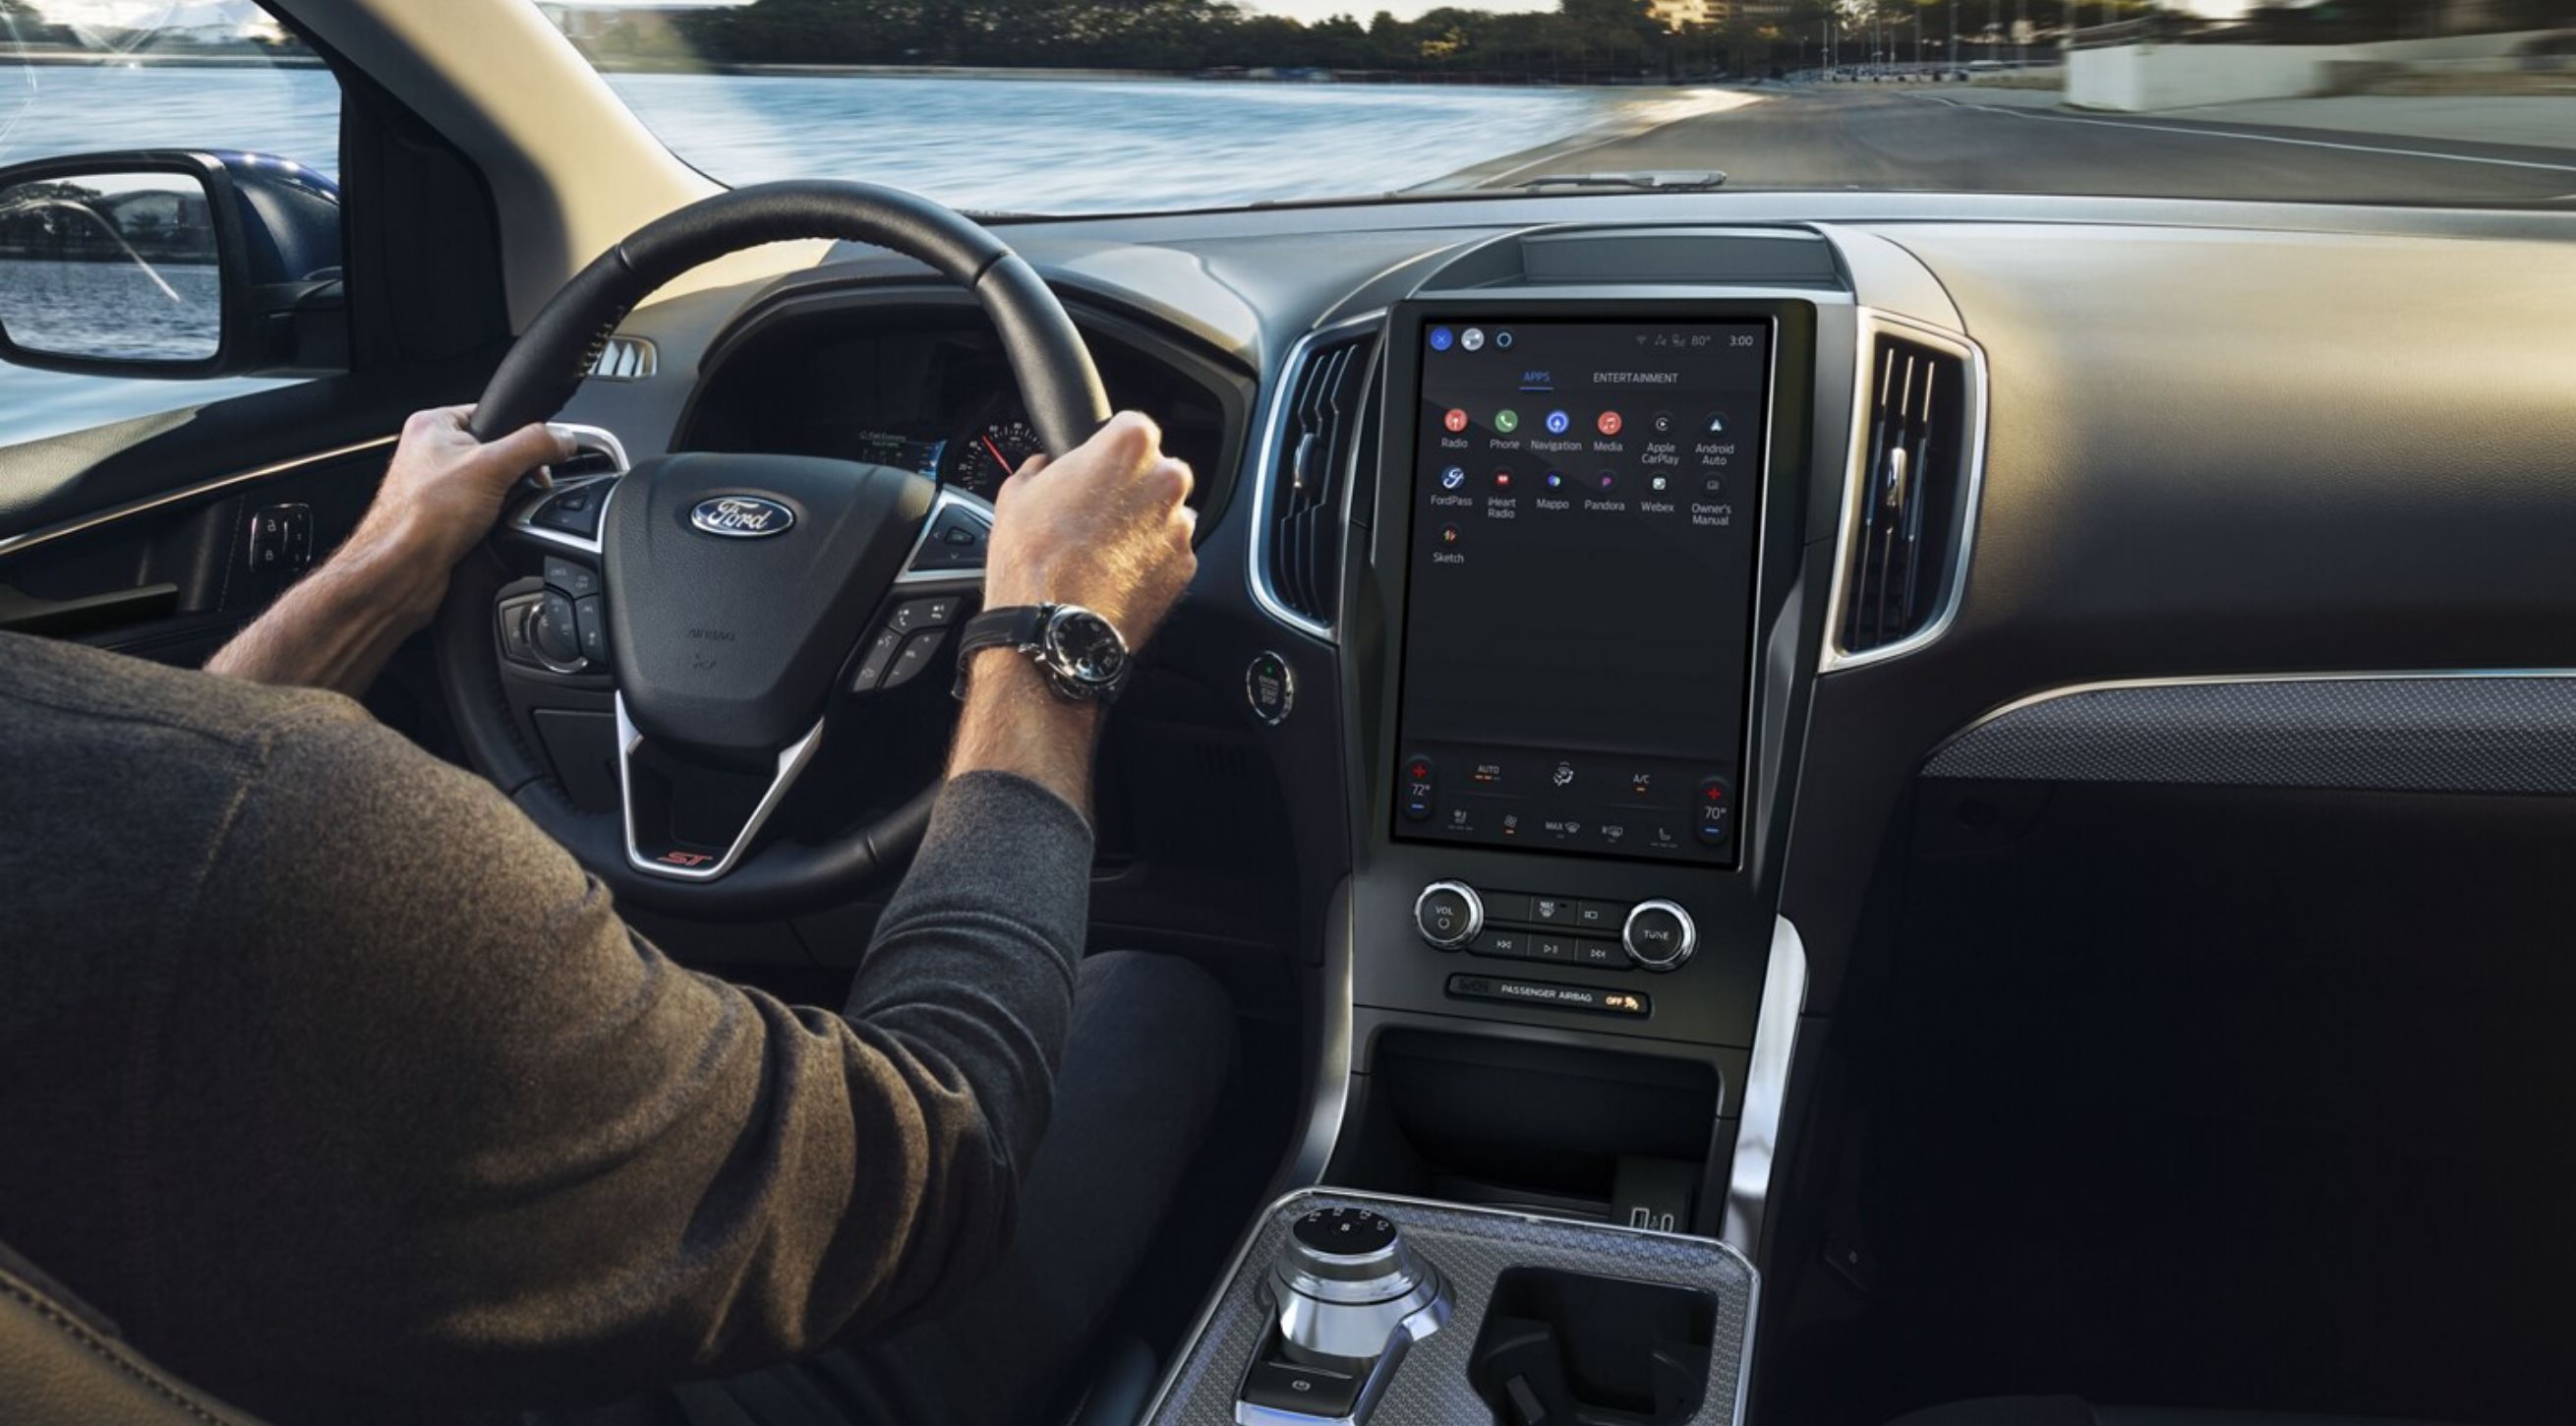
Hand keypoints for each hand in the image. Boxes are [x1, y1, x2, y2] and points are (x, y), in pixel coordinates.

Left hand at [205, 406, 571, 696]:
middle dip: (516, 474)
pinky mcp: (444, 519)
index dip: (521, 434)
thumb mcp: (492, 466)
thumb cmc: (421, 518)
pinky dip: (494, 522)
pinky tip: (488, 530)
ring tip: (496, 513)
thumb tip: (564, 437)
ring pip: (493, 486)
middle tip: (517, 488)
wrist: (401, 572)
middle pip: (497, 452)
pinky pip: (484, 512)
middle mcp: (430, 454)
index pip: (492, 414)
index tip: (539, 455)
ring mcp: (435, 488)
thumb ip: (535, 445)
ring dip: (505, 501)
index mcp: (432, 425)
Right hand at [982, 411, 1196, 648]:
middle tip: (1096, 511)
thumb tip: (1044, 467)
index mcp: (1129, 445)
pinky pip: (1170, 552)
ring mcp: (1180, 526)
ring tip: (1103, 549)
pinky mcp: (1186, 567)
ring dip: (1143, 524)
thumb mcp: (1017, 493)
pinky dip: (1151, 559)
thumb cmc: (1033, 559)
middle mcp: (1165, 480)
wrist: (1053, 628)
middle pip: (1156, 469)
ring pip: (1167, 512)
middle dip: (1132, 486)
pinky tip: (1116, 573)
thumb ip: (1042, 468)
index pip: (1132, 426)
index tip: (1096, 466)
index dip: (1109, 448)